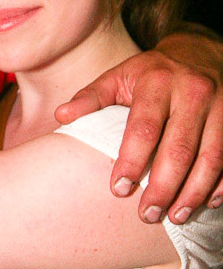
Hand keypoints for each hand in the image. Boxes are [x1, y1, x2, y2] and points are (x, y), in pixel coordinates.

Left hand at [55, 43, 222, 222]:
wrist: (201, 51)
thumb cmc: (152, 73)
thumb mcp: (119, 76)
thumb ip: (91, 98)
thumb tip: (61, 116)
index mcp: (158, 82)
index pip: (144, 127)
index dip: (131, 161)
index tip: (118, 190)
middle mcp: (193, 92)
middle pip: (180, 148)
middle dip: (163, 187)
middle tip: (146, 215)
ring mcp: (222, 106)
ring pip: (212, 157)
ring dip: (194, 192)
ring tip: (175, 217)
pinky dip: (222, 183)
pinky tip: (207, 203)